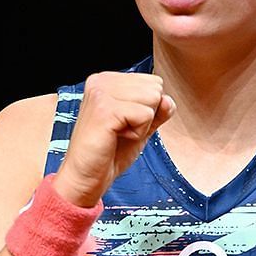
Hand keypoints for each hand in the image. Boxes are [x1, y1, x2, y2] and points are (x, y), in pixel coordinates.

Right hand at [54, 71, 174, 206]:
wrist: (86, 175)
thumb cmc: (110, 151)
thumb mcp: (141, 126)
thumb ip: (157, 111)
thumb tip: (168, 99)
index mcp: (108, 80)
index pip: (154, 83)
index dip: (148, 108)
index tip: (125, 122)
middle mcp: (101, 81)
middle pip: (155, 89)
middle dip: (147, 115)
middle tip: (122, 129)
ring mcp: (101, 92)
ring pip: (153, 99)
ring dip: (142, 124)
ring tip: (119, 132)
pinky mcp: (105, 109)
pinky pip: (146, 114)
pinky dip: (138, 132)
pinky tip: (117, 136)